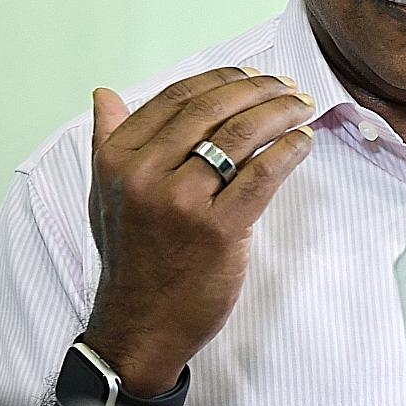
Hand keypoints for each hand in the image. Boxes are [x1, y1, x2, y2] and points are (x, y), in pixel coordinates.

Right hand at [82, 66, 315, 395]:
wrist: (140, 327)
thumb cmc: (131, 258)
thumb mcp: (106, 195)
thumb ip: (108, 141)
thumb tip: (104, 94)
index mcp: (118, 160)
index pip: (178, 97)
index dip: (222, 79)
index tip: (252, 77)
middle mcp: (145, 175)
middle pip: (214, 109)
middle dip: (259, 90)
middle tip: (288, 87)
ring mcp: (182, 202)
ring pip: (242, 135)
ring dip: (281, 112)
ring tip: (302, 106)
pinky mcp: (218, 230)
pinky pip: (263, 174)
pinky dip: (289, 150)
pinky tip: (302, 142)